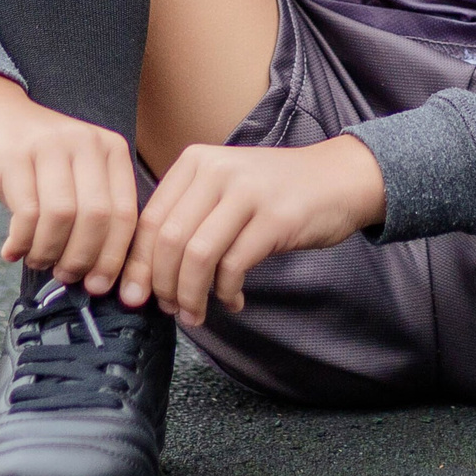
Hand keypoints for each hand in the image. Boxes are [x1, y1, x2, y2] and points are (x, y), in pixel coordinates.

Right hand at [0, 70, 139, 294]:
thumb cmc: (32, 158)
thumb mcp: (71, 176)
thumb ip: (89, 214)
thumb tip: (100, 276)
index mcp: (111, 149)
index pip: (126, 213)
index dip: (114, 257)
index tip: (100, 286)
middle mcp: (86, 142)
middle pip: (97, 217)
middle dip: (83, 258)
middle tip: (66, 276)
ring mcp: (50, 145)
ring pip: (62, 216)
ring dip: (49, 251)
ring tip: (38, 261)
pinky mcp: (14, 154)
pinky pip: (27, 212)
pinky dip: (22, 241)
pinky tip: (12, 251)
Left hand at [119, 137, 385, 323]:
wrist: (340, 178)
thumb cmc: (275, 191)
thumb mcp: (224, 188)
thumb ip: (187, 217)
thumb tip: (144, 273)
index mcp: (196, 161)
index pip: (149, 219)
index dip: (137, 265)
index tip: (135, 297)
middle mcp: (217, 170)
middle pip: (169, 240)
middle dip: (162, 285)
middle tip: (169, 311)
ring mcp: (248, 192)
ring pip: (197, 255)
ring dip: (191, 295)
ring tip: (196, 314)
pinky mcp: (275, 218)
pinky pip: (234, 266)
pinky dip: (226, 293)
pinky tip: (232, 301)